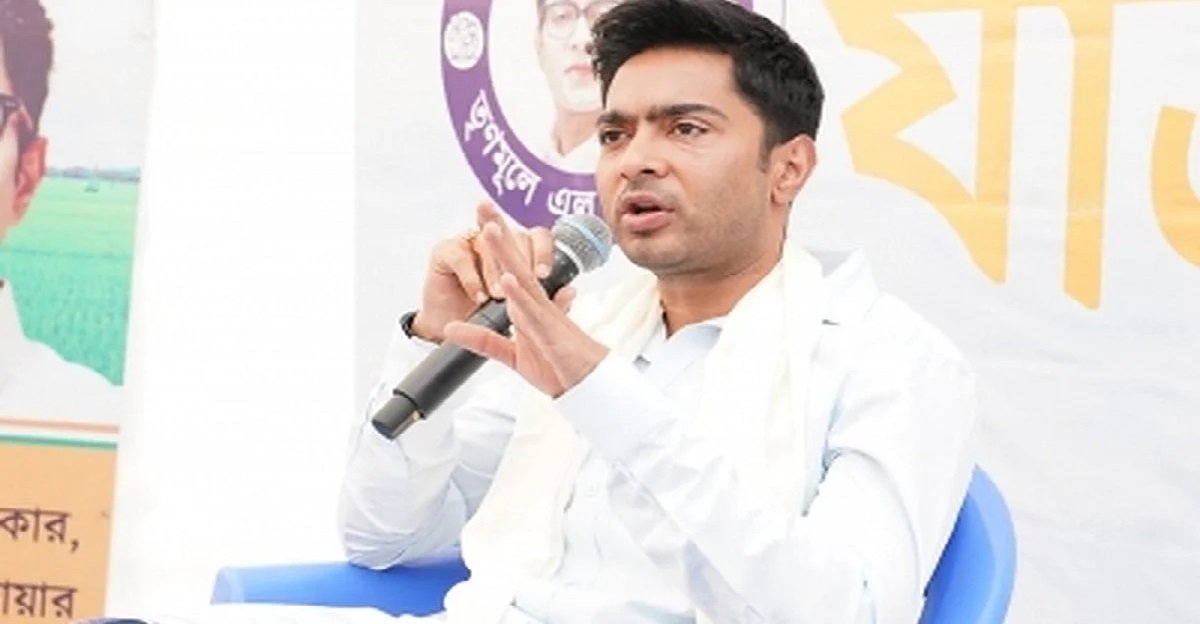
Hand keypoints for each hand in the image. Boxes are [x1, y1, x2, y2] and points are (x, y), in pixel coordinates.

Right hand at [411, 202, 552, 342]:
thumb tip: (571, 291)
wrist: (447, 333)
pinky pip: (460, 257)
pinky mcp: (446, 253)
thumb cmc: (486, 320)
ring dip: (495, 272)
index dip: (543, 253)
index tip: (545, 275)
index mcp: (519, 257)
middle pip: (514, 234)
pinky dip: (470, 278)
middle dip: (521, 258)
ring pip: (487, 243)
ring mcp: (470, 245)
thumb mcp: (522, 317)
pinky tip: (477, 295)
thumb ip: (548, 305)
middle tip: (525, 278)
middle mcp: (496, 245)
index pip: (537, 240)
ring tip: (498, 296)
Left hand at [443, 214, 608, 397]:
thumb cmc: (556, 364)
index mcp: (526, 304)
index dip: (495, 243)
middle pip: (515, 260)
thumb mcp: (509, 355)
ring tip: (491, 230)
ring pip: (523, 279)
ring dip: (507, 254)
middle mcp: (535, 302)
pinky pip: (533, 312)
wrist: (586, 384)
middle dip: (499, 232)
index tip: (481, 218)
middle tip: (483, 203)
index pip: (508, 266)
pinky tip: (507, 280)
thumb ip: (481, 340)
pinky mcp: (550, 332)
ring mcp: (544, 314)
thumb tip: (450, 329)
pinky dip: (520, 296)